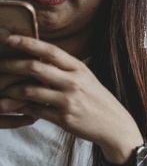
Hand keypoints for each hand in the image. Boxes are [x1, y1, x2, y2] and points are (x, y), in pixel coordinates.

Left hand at [0, 35, 142, 155]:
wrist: (116, 127)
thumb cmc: (98, 101)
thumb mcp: (86, 79)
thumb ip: (64, 68)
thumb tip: (37, 56)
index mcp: (79, 69)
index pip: (50, 51)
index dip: (27, 42)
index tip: (8, 38)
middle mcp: (74, 83)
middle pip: (35, 67)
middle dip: (10, 64)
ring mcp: (69, 101)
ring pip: (29, 90)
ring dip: (11, 89)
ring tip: (1, 88)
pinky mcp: (64, 119)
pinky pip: (35, 110)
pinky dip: (21, 107)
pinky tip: (14, 105)